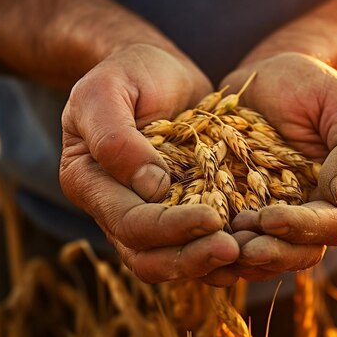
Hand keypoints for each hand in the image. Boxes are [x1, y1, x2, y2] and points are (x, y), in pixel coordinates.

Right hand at [60, 44, 239, 283]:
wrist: (160, 72)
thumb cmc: (131, 72)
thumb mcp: (109, 88)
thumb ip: (115, 135)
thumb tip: (149, 186)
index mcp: (88, 181)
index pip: (127, 221)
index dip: (167, 227)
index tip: (212, 218)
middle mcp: (112, 207)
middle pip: (146, 254)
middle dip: (189, 256)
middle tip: (233, 250)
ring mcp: (145, 214)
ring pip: (167, 261)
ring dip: (203, 264)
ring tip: (242, 255)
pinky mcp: (175, 212)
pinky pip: (191, 246)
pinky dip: (214, 255)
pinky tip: (247, 249)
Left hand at [220, 52, 336, 280]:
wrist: (271, 73)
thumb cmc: (314, 86)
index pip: (330, 226)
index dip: (302, 228)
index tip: (270, 217)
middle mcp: (305, 211)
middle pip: (297, 252)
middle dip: (270, 253)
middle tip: (240, 246)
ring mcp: (270, 212)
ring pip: (263, 253)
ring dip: (241, 256)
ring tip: (215, 244)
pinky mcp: (237, 205)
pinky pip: (229, 235)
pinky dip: (216, 243)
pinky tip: (195, 238)